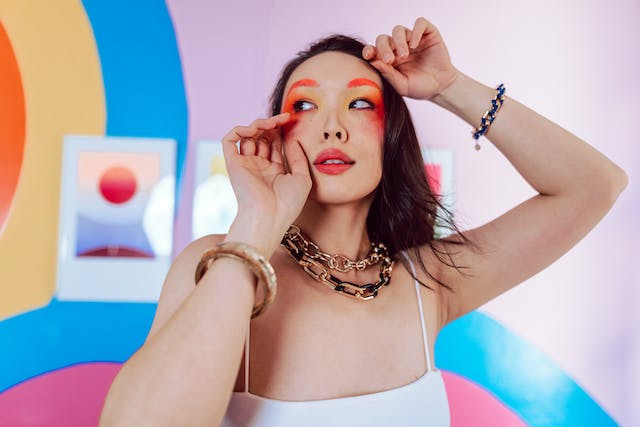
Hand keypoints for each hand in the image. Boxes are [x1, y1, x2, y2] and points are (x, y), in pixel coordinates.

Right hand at [221, 113, 311, 243]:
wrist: (269, 217)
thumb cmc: (287, 204)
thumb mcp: (302, 178)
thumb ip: (298, 157)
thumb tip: (291, 138)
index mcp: (275, 171)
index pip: (275, 144)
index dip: (282, 131)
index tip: (291, 120)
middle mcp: (259, 167)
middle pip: (262, 137)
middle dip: (272, 125)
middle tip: (283, 118)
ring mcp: (245, 165)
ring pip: (247, 136)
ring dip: (258, 125)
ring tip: (272, 123)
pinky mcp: (233, 164)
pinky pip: (229, 140)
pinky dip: (239, 130)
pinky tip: (254, 129)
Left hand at [362, 17, 458, 100]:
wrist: (440, 87)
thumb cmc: (419, 88)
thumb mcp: (401, 85)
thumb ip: (388, 74)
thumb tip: (373, 62)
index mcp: (387, 59)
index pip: (373, 49)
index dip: (369, 50)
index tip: (368, 56)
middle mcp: (397, 47)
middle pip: (383, 38)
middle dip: (384, 48)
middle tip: (390, 60)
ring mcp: (412, 39)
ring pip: (398, 30)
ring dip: (398, 41)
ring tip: (404, 55)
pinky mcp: (427, 33)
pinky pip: (420, 24)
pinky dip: (415, 31)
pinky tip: (415, 45)